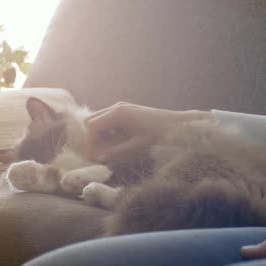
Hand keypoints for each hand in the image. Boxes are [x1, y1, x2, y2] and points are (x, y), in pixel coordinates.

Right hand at [83, 102, 211, 160]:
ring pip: (98, 120)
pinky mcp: (125, 112)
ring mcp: (120, 108)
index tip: (92, 159)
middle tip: (97, 155)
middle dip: (90, 139)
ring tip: (106, 151)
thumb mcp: (136, 147)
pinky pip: (107, 121)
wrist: (177, 125)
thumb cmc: (158, 136)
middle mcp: (116, 107)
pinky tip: (115, 143)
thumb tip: (97, 158)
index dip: (89, 143)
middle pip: (91, 121)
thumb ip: (115, 152)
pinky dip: (106, 132)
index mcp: (118, 113)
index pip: (92, 127)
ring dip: (98, 136)